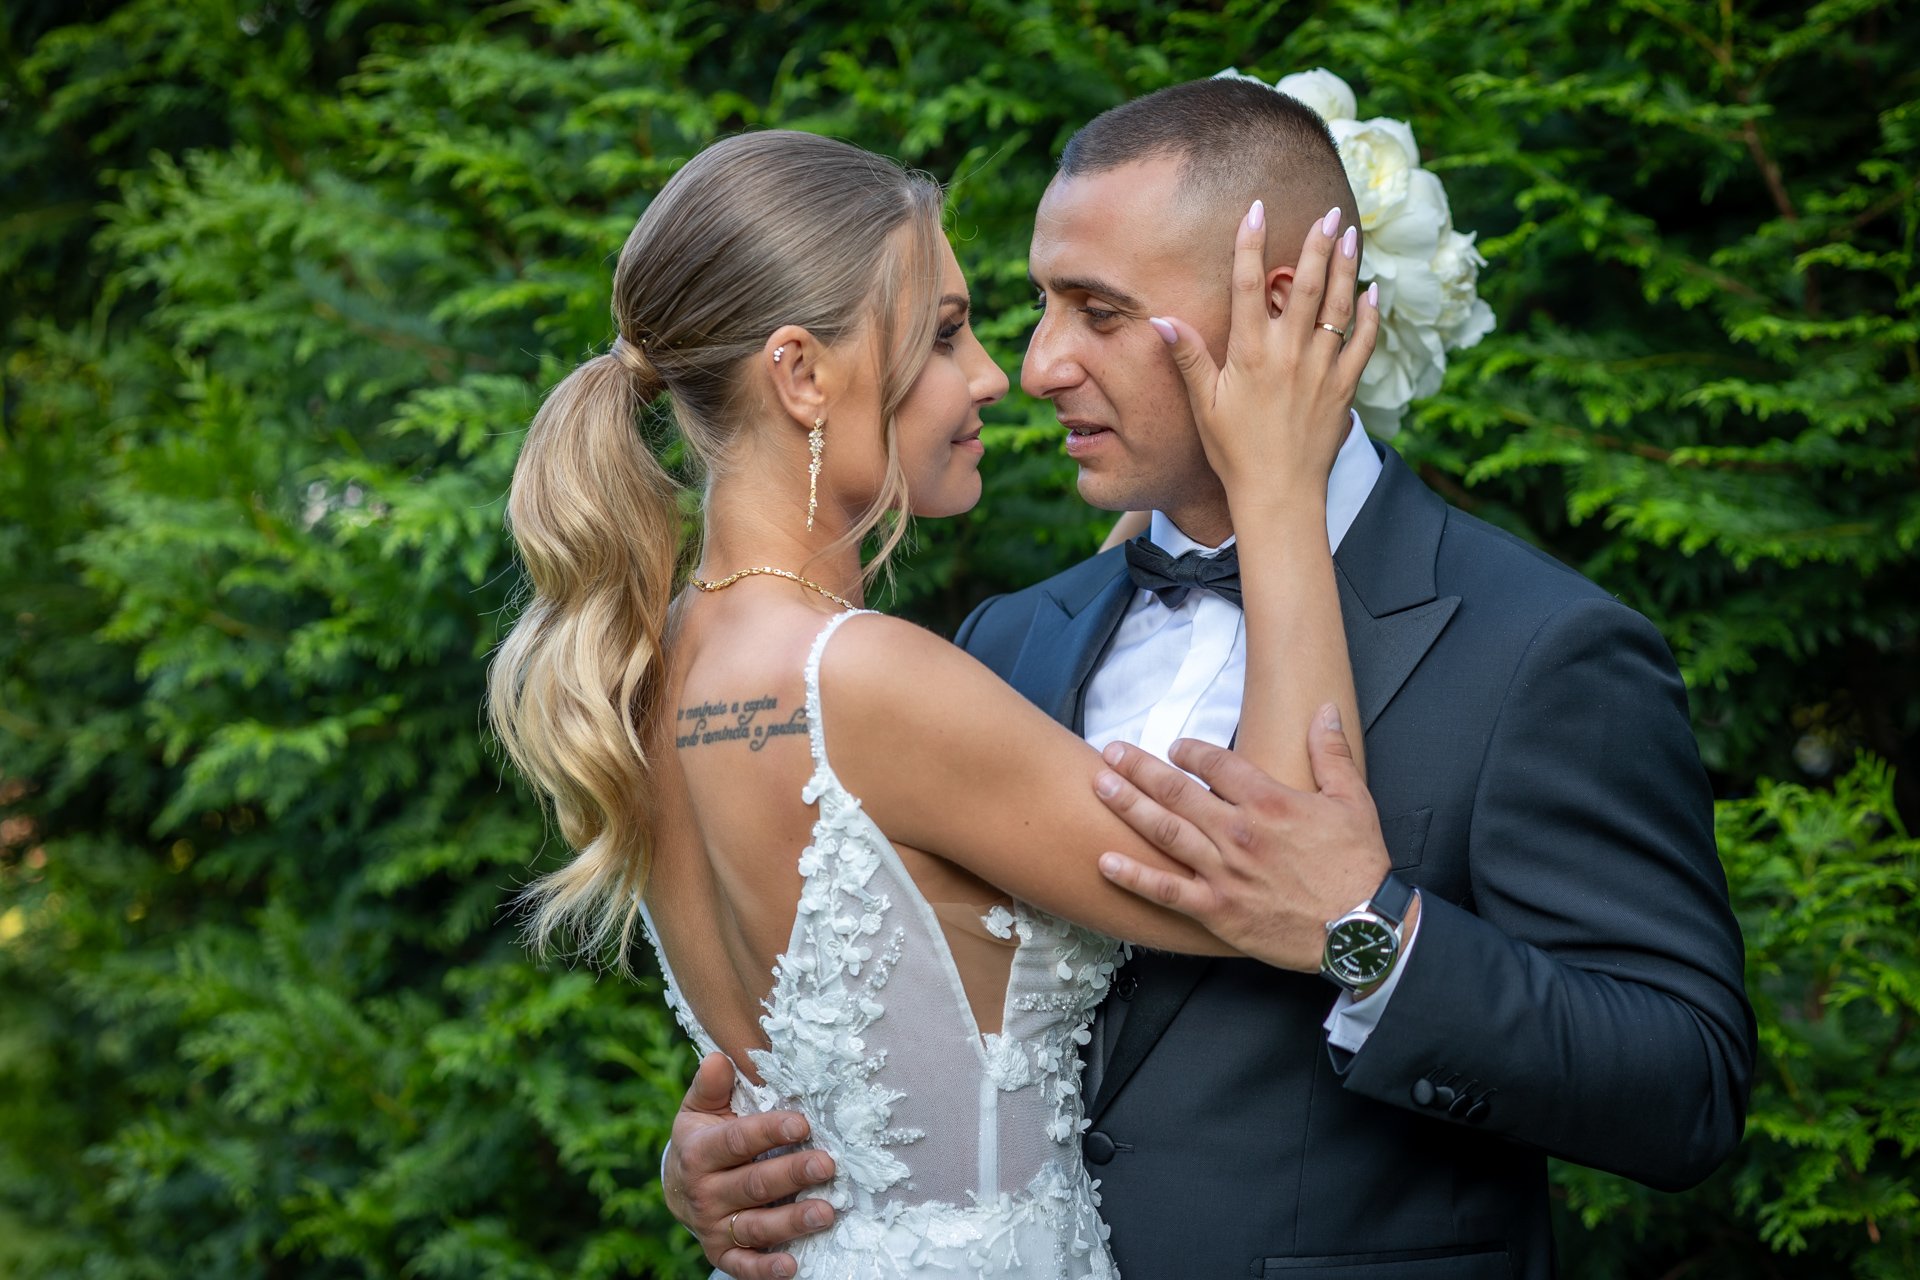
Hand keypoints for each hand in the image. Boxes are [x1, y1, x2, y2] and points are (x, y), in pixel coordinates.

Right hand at [662, 1052, 836, 1278]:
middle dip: (792, 1174)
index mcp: (700, 1152)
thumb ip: (711, 1086)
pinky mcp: (722, 1252)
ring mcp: (713, 1226)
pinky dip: (766, 1269)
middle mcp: (705, 1192)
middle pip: (753, 1185)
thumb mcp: (699, 1109)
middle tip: (828, 1165)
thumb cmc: (703, 1139)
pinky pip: (743, 1265)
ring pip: (755, 1226)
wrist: (678, 1188)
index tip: (802, 1123)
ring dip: (791, 1221)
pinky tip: (794, 1266)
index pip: (738, 1141)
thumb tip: (720, 1058)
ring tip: (826, 1212)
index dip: (769, 1131)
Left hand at [1091, 705, 1389, 970]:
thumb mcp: (1353, 800)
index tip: (1173, 747)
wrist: (1362, 930)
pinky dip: (1133, 876)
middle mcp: (1238, 832)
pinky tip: (1105, 860)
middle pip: (1177, 791)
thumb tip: (1324, 709)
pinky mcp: (1217, 910)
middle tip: (1111, 752)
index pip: (1215, 763)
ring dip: (1128, 806)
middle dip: (1139, 768)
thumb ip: (1331, 752)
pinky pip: (1166, 891)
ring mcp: (1223, 872)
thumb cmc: (1358, 866)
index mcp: (1269, 801)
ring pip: (1164, 832)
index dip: (1188, 751)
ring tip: (1099, 785)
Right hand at [1149, 202, 1378, 513]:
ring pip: (1339, 306)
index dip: (1251, 243)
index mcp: (1251, 353)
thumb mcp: (1204, 404)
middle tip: (1330, 213)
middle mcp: (1289, 353)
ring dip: (1347, 267)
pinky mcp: (1344, 387)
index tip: (1257, 209)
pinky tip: (1373, 292)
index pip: (1249, 285)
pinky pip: (1363, 343)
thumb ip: (1188, 357)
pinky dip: (1370, 315)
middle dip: (1318, 244)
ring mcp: (1321, 368)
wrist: (1278, 494)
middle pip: (1306, 285)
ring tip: (1353, 235)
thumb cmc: (1234, 452)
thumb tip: (1160, 320)